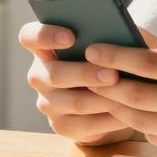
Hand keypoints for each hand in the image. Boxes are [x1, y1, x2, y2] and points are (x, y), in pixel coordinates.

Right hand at [18, 22, 135, 145]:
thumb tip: (122, 30)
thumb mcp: (109, 43)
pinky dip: (109, 119)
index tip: (71, 37)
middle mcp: (40, 75)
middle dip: (86, 74)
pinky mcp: (61, 126)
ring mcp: (48, 102)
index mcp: (44, 47)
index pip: (29, 37)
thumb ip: (109, 33)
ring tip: (127, 93)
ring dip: (102, 98)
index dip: (45, 35)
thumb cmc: (110, 59)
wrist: (112, 97)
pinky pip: (84, 125)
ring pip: (73, 102)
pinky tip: (127, 112)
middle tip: (113, 74)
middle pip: (54, 74)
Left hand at [85, 20, 156, 156]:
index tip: (95, 49)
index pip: (152, 64)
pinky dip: (141, 125)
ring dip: (117, 106)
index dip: (118, 56)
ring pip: (144, 120)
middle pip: (139, 96)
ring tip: (98, 91)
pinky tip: (129, 111)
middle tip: (84, 72)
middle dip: (106, 83)